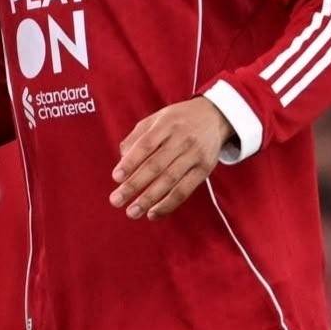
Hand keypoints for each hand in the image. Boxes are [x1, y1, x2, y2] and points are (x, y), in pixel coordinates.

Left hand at [110, 97, 231, 218]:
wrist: (214, 116)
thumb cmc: (176, 121)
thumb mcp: (156, 119)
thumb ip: (136, 137)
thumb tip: (121, 162)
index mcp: (166, 124)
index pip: (146, 145)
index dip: (130, 162)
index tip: (116, 178)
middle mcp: (181, 139)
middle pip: (155, 165)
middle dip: (134, 185)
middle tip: (116, 200)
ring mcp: (194, 155)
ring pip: (170, 180)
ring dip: (149, 199)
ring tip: (132, 212)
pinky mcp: (204, 169)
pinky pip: (185, 190)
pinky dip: (168, 204)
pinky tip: (153, 213)